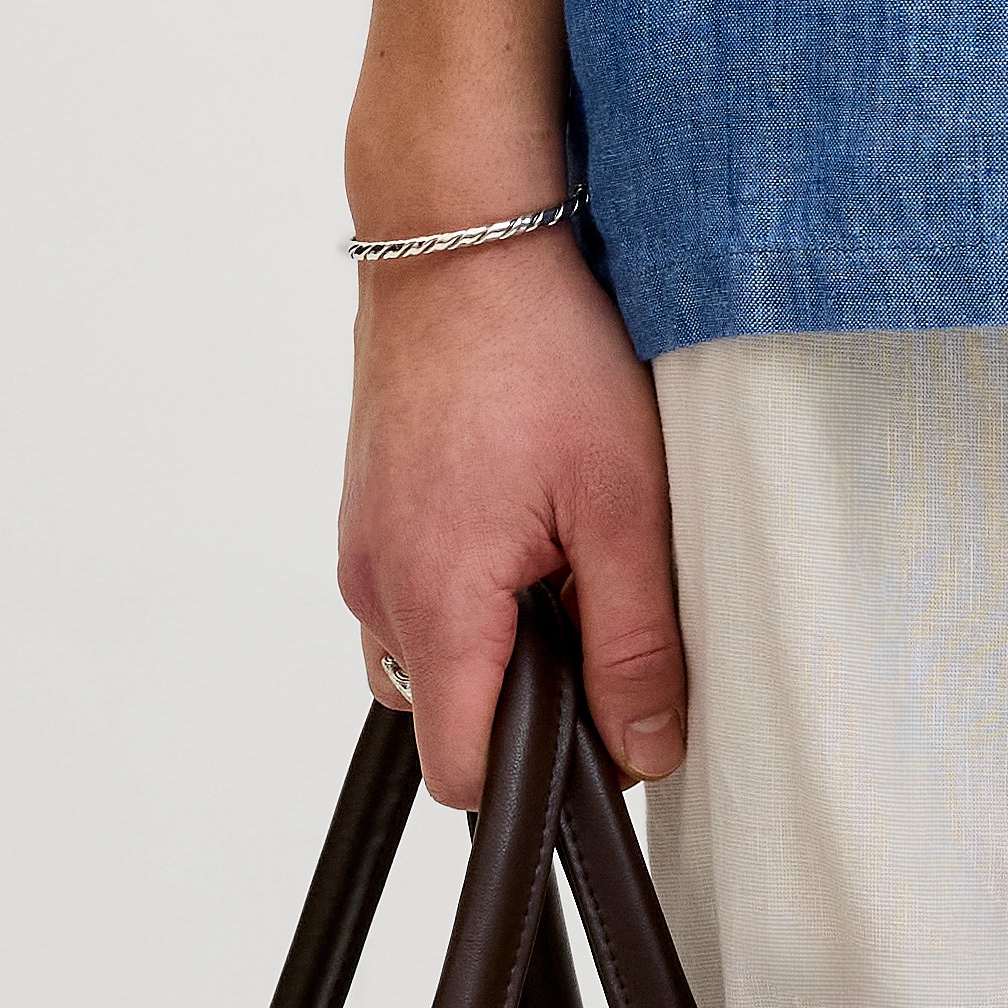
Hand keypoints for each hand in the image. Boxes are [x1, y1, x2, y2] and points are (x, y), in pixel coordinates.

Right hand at [335, 227, 685, 809]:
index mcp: (433, 603)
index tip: (602, 717)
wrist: (461, 234)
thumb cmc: (540, 349)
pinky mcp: (368, 504)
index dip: (541, 769)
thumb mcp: (623, 503)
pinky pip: (413, 583)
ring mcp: (362, 543)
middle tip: (593, 591)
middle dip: (524, 688)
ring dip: (496, 626)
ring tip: (558, 536)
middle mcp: (375, 586)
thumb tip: (646, 751)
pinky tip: (521, 501)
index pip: (464, 773)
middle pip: (447, 712)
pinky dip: (467, 574)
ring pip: (431, 647)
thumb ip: (634, 642)